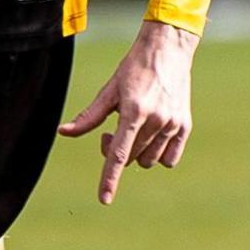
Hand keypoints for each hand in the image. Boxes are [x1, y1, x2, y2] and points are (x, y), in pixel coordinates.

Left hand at [59, 18, 198, 205]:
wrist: (167, 51)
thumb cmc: (133, 68)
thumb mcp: (108, 90)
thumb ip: (88, 116)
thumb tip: (64, 132)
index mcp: (133, 111)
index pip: (118, 154)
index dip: (109, 178)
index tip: (104, 198)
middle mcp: (156, 120)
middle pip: (130, 157)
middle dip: (115, 151)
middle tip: (109, 131)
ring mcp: (173, 125)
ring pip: (149, 160)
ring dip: (136, 153)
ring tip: (131, 129)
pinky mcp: (185, 126)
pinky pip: (169, 158)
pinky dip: (157, 154)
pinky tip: (150, 136)